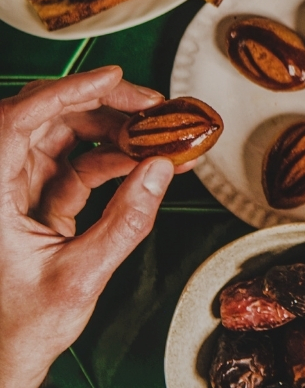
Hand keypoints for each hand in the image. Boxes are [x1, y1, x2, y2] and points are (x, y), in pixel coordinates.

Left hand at [0, 68, 175, 387]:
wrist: (6, 357)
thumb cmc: (21, 327)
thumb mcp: (81, 276)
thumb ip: (125, 222)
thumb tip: (160, 170)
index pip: (16, 122)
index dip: (65, 91)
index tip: (112, 76)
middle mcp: (0, 186)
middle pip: (46, 120)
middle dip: (104, 106)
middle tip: (156, 108)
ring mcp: (16, 193)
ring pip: (64, 138)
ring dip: (114, 133)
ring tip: (161, 137)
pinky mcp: (34, 205)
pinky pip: (76, 167)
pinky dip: (114, 161)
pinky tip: (147, 165)